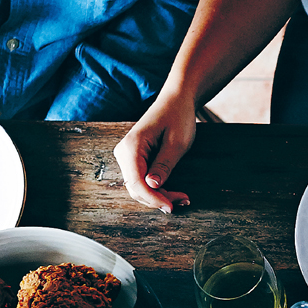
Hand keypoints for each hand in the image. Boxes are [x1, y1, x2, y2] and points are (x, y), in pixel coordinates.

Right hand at [114, 90, 195, 212]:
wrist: (176, 100)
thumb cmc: (178, 117)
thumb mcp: (176, 143)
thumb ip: (164, 165)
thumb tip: (152, 185)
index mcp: (131, 146)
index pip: (136, 183)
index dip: (153, 198)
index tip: (171, 206)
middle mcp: (124, 153)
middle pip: (137, 189)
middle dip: (159, 199)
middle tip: (184, 200)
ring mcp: (128, 157)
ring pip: (140, 189)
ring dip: (160, 197)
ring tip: (182, 197)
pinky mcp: (135, 161)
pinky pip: (143, 182)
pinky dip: (158, 190)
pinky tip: (173, 193)